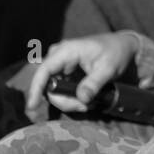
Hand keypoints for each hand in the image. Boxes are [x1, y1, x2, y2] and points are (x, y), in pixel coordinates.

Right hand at [26, 32, 140, 113]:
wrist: (122, 46)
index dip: (35, 89)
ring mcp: (60, 63)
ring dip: (68, 100)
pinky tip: (85, 100)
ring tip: (88, 103)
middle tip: (85, 107)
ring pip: (54, 89)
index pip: (44, 71)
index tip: (31, 107)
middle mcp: (58, 56)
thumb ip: (94, 83)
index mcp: (66, 51)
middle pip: (48, 85)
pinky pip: (60, 88)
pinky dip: (70, 97)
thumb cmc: (115, 52)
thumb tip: (82, 99)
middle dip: (64, 100)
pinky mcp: (64, 71)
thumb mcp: (108, 68)